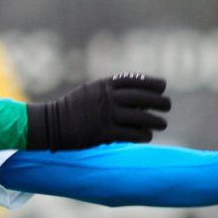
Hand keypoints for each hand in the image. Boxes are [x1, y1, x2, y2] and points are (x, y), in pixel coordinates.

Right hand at [25, 73, 169, 149]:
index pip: (135, 81)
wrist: (50, 125)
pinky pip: (130, 134)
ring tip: (162, 123)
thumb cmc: (71, 108)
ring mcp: (105, 116)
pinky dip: (143, 135)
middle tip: (167, 106)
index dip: (152, 83)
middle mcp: (106, 98)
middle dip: (159, 101)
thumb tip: (136, 94)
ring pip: (140, 117)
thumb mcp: (90, 91)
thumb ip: (110, 90)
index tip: (162, 87)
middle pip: (142, 97)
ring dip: (155, 120)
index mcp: (104, 85)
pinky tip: (148, 136)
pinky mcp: (102, 133)